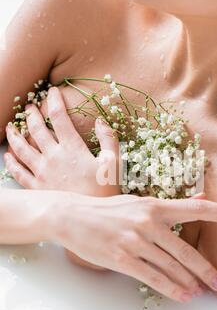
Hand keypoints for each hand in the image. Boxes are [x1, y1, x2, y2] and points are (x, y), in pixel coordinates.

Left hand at [4, 86, 119, 196]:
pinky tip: (8, 155)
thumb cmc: (105, 190)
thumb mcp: (114, 163)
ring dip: (14, 134)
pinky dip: (11, 162)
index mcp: (72, 148)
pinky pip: (19, 172)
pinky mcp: (37, 187)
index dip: (54, 101)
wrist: (90, 217)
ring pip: (22, 148)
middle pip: (36, 130)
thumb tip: (100, 120)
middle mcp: (53, 157)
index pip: (59, 117)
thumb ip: (108, 139)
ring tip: (10, 126)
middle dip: (31, 115)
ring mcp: (42, 173)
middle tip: (28, 107)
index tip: (52, 92)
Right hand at [50, 191, 216, 302]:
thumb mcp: (139, 201)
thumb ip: (170, 205)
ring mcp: (134, 241)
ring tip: (202, 292)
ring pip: (171, 267)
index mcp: (154, 206)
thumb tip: (200, 198)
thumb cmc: (108, 209)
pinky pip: (152, 277)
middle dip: (206, 268)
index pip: (196, 208)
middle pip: (186, 250)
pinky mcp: (121, 258)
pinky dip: (170, 289)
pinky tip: (183, 296)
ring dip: (189, 282)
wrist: (72, 216)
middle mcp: (148, 222)